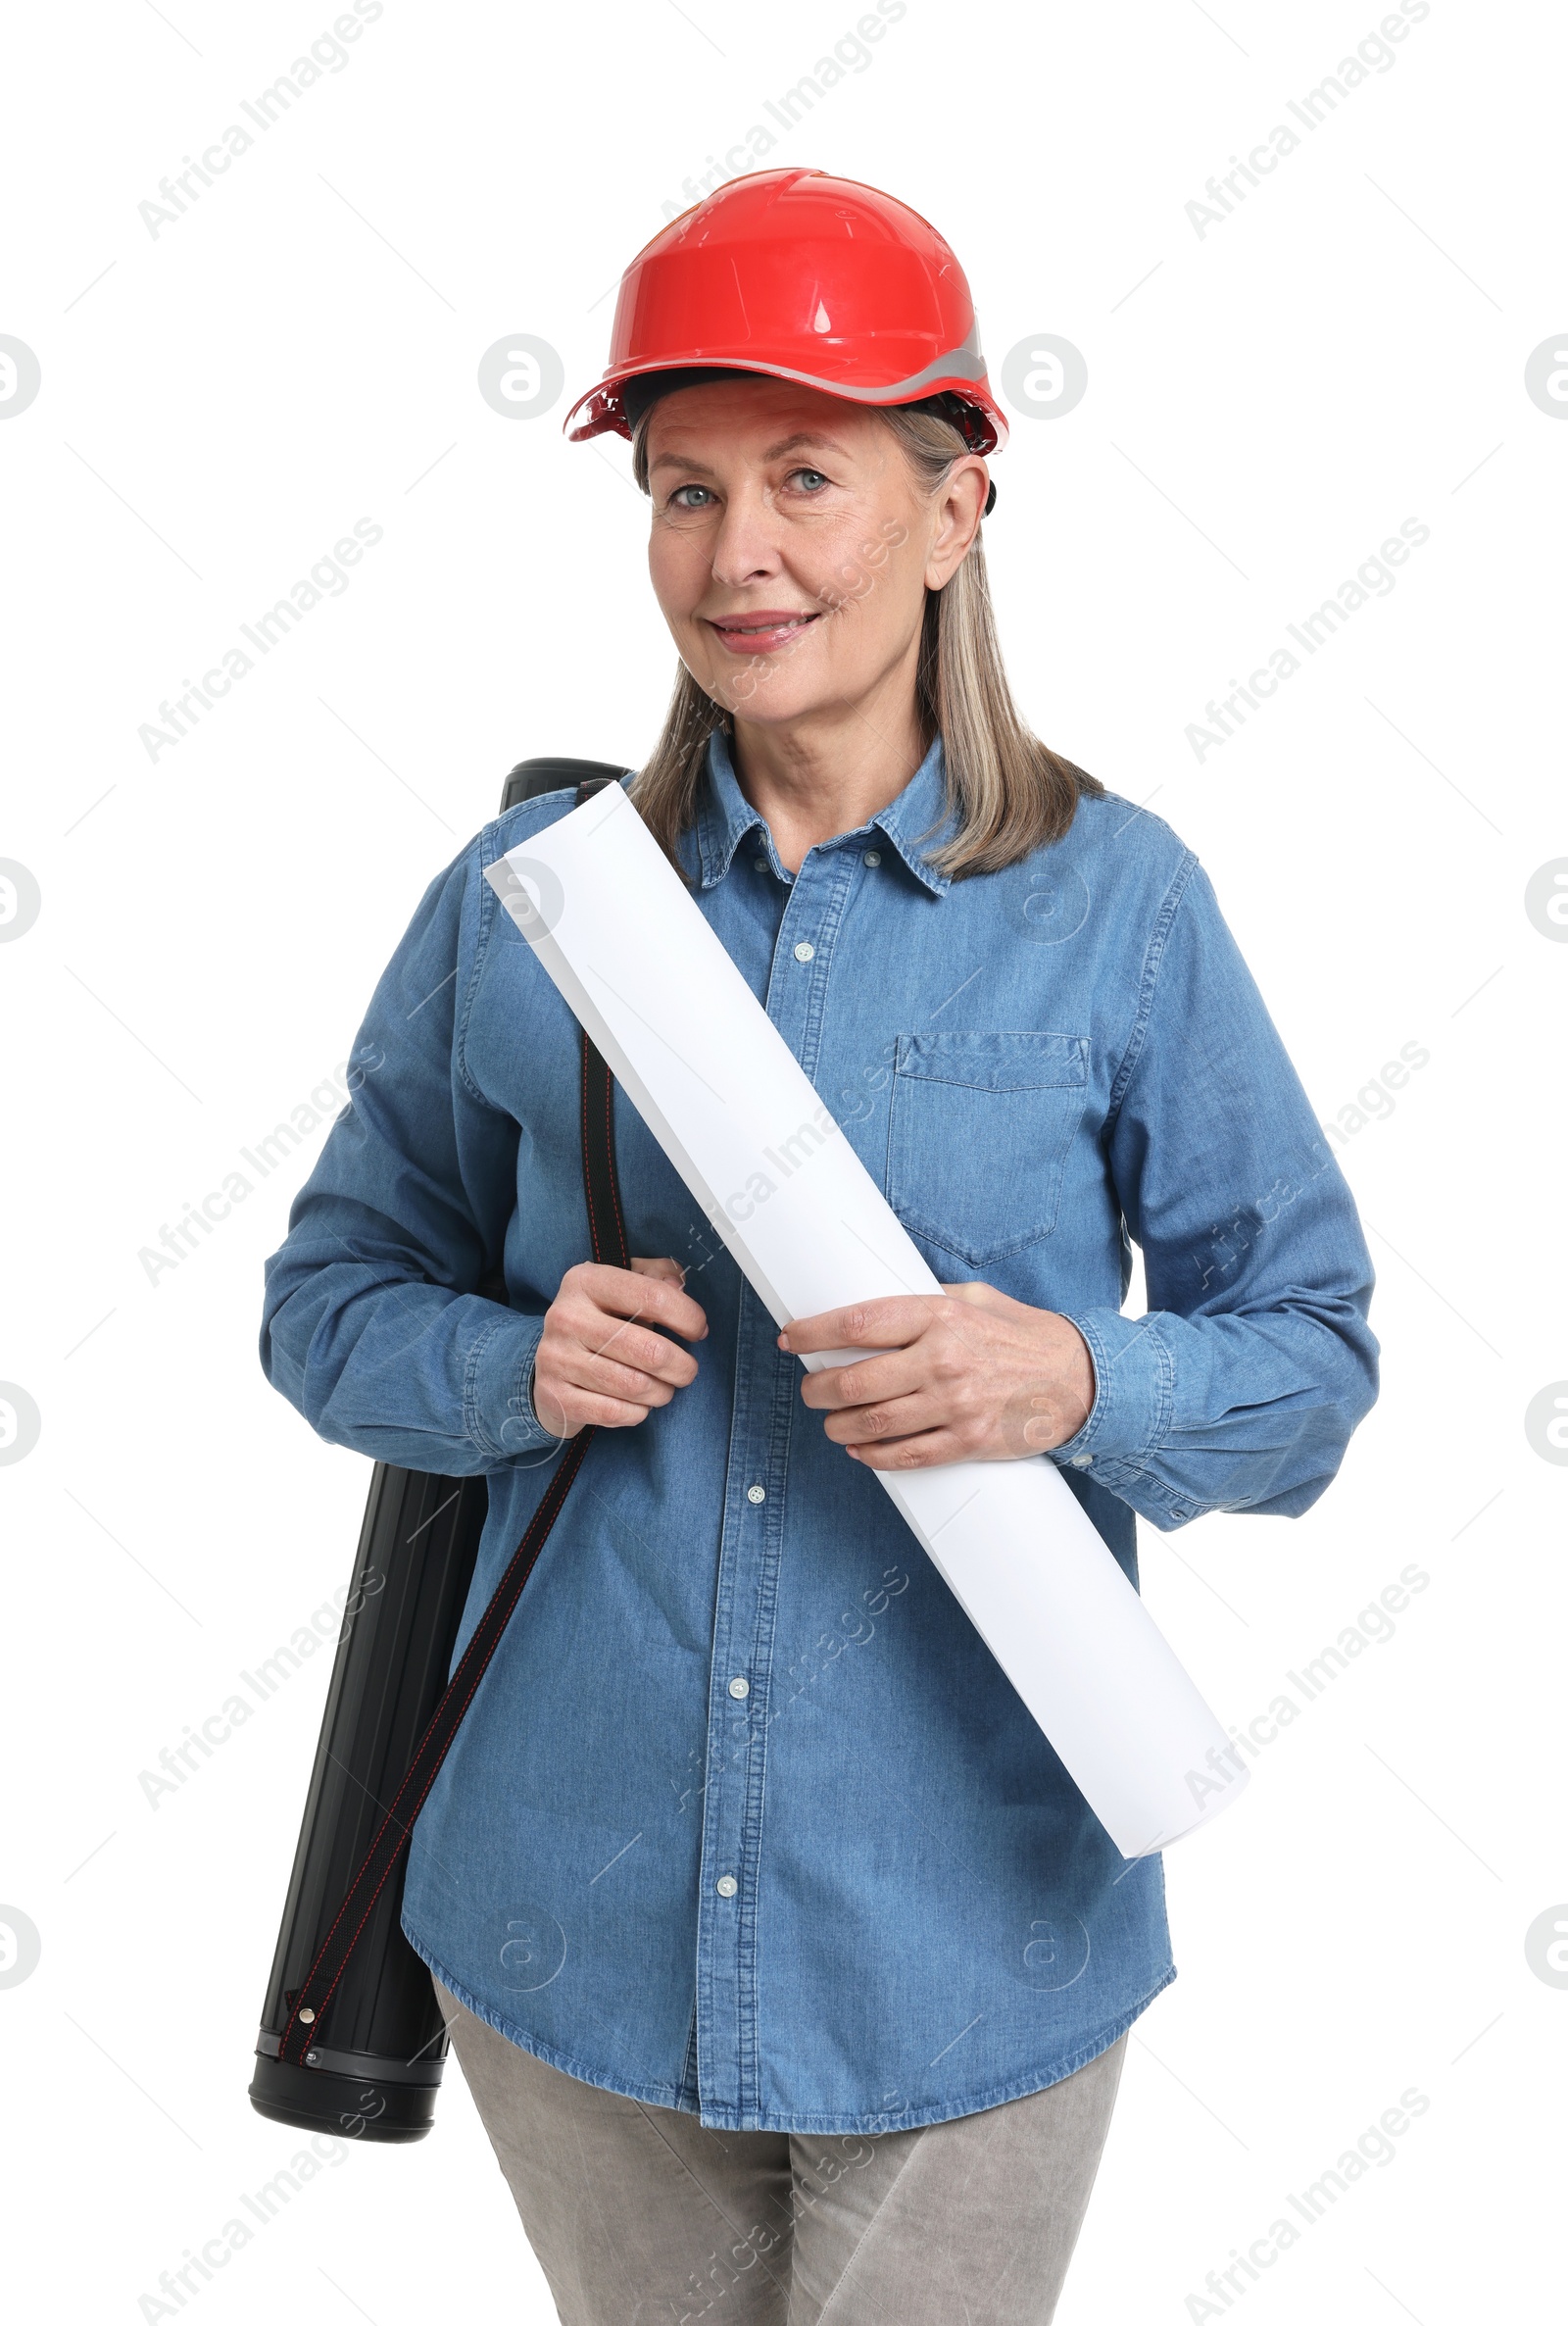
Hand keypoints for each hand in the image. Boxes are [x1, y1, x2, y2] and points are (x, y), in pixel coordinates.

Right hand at [532, 1256, 706, 1438]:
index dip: (688, 1317)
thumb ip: (656, 1276)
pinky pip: (614, 1412)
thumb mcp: (624, 1286)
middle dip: (682, 1366)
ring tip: (663, 1388)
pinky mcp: (555, 1396)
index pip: (653, 1296)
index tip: (698, 1330)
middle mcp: (566, 1316)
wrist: (547, 1365)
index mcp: (585, 1281)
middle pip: (650, 1350)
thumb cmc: (600, 1322)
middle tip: (687, 1370)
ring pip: (634, 1386)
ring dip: (661, 1392)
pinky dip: (637, 1413)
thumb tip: (679, 1285)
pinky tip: (637, 1404)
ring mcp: (557, 1358)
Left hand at [779, 1281, 1094, 1470]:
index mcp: (940, 1317)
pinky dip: (872, 1455)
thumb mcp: (974, 1299)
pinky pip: (904, 1456)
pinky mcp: (967, 1442)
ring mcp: (956, 1405)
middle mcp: (944, 1360)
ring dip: (837, 1426)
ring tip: (830, 1421)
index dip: (815, 1333)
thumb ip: (924, 1301)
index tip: (792, 1338)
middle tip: (809, 1389)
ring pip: (872, 1423)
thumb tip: (872, 1308)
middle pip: (855, 1382)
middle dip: (818, 1389)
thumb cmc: (1022, 1334)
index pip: (858, 1324)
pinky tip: (859, 1448)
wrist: (1079, 1379)